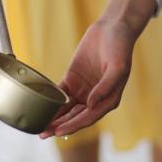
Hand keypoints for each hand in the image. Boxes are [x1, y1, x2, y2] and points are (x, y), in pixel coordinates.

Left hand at [39, 0, 155, 137]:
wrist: (113, 28)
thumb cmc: (120, 47)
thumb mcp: (118, 67)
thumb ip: (105, 87)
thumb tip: (92, 104)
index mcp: (108, 99)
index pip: (88, 117)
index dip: (74, 125)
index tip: (60, 132)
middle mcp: (95, 98)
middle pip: (75, 116)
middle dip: (60, 126)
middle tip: (44, 134)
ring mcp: (83, 89)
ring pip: (66, 108)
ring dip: (54, 118)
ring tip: (40, 127)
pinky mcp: (73, 79)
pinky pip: (60, 93)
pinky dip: (51, 101)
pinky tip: (41, 108)